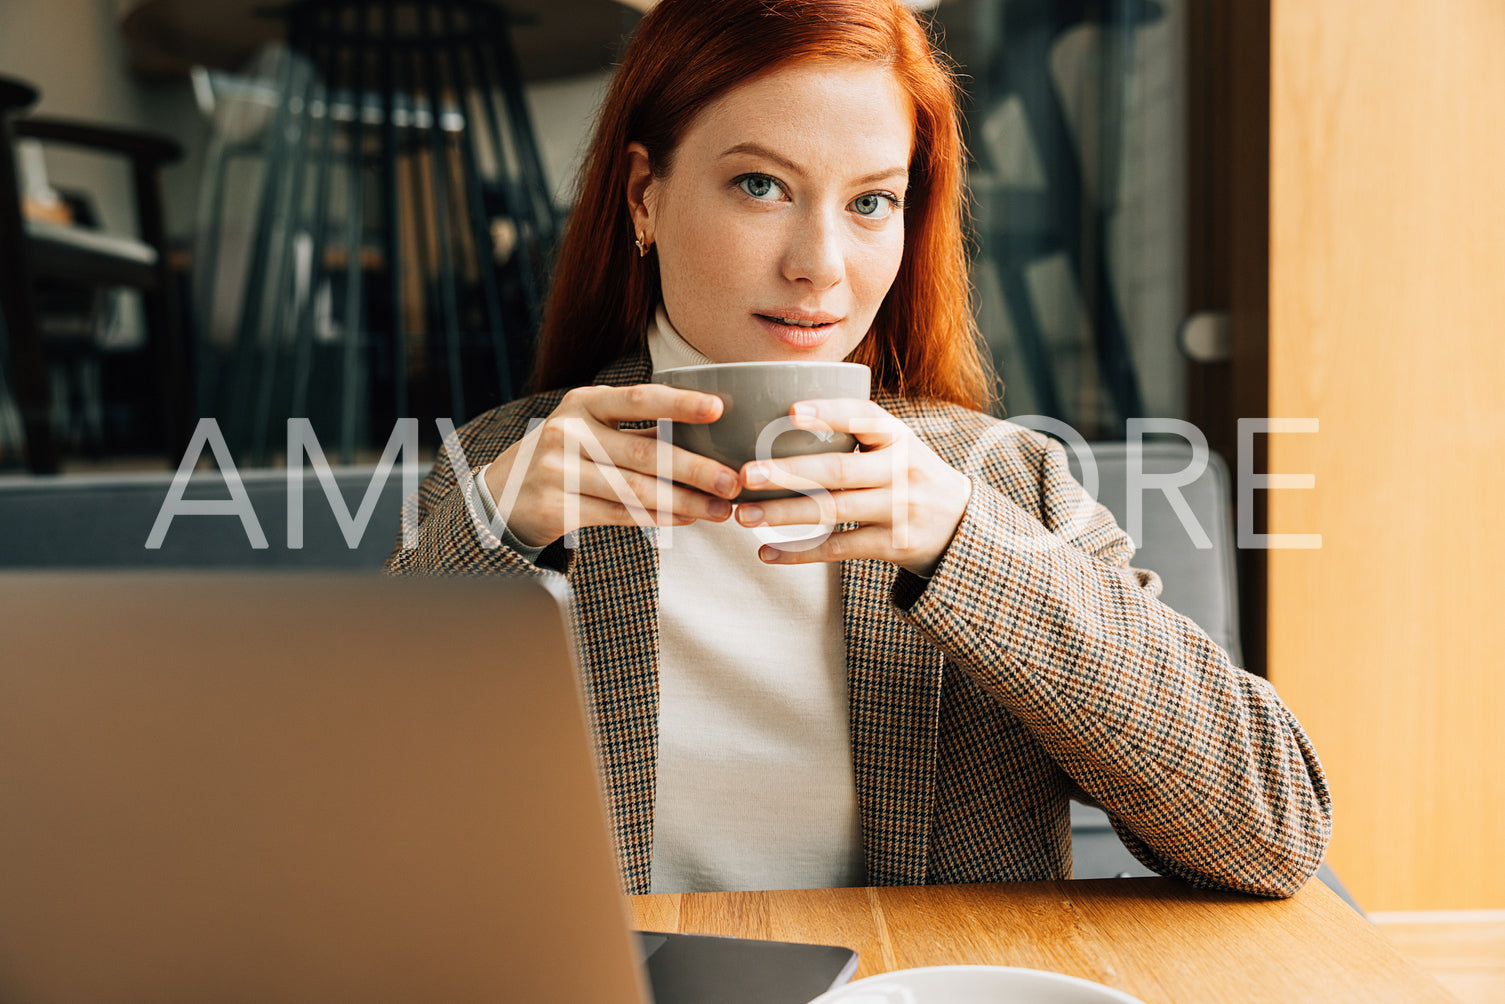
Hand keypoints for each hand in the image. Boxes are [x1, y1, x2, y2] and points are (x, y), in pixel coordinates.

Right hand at [484, 384, 741, 547]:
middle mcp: (569, 432)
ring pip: (635, 489)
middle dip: (696, 469)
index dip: (679, 403)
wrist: (503, 494)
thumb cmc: (566, 456)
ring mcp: (559, 470)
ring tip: (720, 510)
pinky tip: (685, 519)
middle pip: (644, 453)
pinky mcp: (556, 506)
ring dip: (684, 502)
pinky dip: (656, 518)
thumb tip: (710, 434)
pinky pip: (617, 514)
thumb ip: (638, 430)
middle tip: (733, 481)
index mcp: (584, 402)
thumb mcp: (590, 429)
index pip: (638, 398)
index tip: (718, 408)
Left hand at [733, 400, 972, 575]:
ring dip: (783, 514)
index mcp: (898, 437)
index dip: (829, 414)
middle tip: (745, 474)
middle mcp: (900, 471)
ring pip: (832, 511)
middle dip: (787, 472)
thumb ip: (858, 430)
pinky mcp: (892, 545)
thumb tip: (784, 413)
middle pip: (838, 470)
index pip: (864, 417)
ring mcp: (897, 510)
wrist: (960, 523)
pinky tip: (767, 552)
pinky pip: (839, 548)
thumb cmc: (910, 474)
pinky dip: (800, 553)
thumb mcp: (897, 444)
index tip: (791, 411)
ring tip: (743, 515)